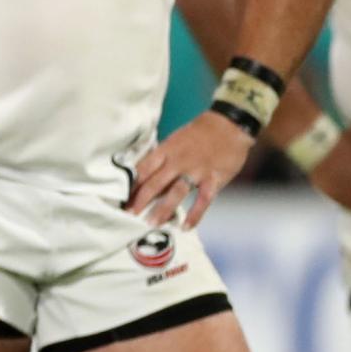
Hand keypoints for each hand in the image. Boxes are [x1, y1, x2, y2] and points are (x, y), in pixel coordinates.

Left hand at [126, 110, 251, 226]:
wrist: (229, 124)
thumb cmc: (198, 134)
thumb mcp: (174, 141)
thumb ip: (161, 160)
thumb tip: (144, 179)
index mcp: (165, 150)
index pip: (143, 169)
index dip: (131, 185)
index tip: (121, 199)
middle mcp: (178, 161)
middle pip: (155, 183)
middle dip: (140, 200)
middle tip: (128, 215)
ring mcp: (197, 171)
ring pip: (176, 192)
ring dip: (163, 209)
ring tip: (151, 223)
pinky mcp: (214, 179)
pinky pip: (203, 200)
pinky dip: (195, 214)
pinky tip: (186, 226)